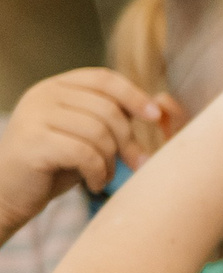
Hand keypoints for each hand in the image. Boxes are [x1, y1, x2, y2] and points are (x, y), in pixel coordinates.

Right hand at [0, 70, 171, 227]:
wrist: (11, 193)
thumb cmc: (55, 165)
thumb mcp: (85, 134)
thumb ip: (111, 118)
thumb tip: (158, 108)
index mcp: (56, 86)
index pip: (103, 79)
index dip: (134, 95)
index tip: (155, 116)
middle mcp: (42, 95)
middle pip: (107, 109)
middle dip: (128, 140)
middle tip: (135, 163)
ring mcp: (34, 116)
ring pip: (98, 132)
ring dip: (111, 160)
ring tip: (104, 176)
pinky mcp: (32, 142)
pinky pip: (84, 153)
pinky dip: (98, 172)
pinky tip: (94, 184)